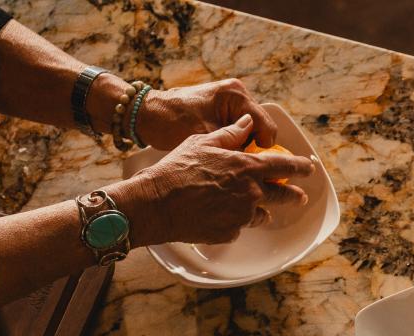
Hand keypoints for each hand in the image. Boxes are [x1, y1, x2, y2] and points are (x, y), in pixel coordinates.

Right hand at [114, 114, 313, 245]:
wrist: (158, 203)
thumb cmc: (177, 169)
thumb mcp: (202, 142)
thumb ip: (230, 134)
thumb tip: (247, 123)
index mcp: (246, 167)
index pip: (284, 165)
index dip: (299, 167)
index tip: (309, 168)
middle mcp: (251, 192)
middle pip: (282, 195)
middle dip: (293, 196)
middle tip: (299, 197)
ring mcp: (242, 215)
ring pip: (260, 214)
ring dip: (259, 210)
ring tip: (251, 207)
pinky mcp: (231, 232)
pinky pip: (239, 226)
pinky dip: (234, 221)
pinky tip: (219, 215)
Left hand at [136, 78, 278, 150]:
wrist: (147, 115)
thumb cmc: (172, 122)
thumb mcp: (206, 136)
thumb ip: (235, 145)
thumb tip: (256, 163)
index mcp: (236, 95)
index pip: (266, 127)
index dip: (261, 150)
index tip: (248, 164)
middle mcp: (237, 94)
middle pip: (261, 129)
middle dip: (252, 148)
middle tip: (236, 162)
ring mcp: (230, 101)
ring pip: (252, 131)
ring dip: (243, 146)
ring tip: (226, 157)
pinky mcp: (223, 109)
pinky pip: (239, 130)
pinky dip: (234, 142)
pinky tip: (222, 151)